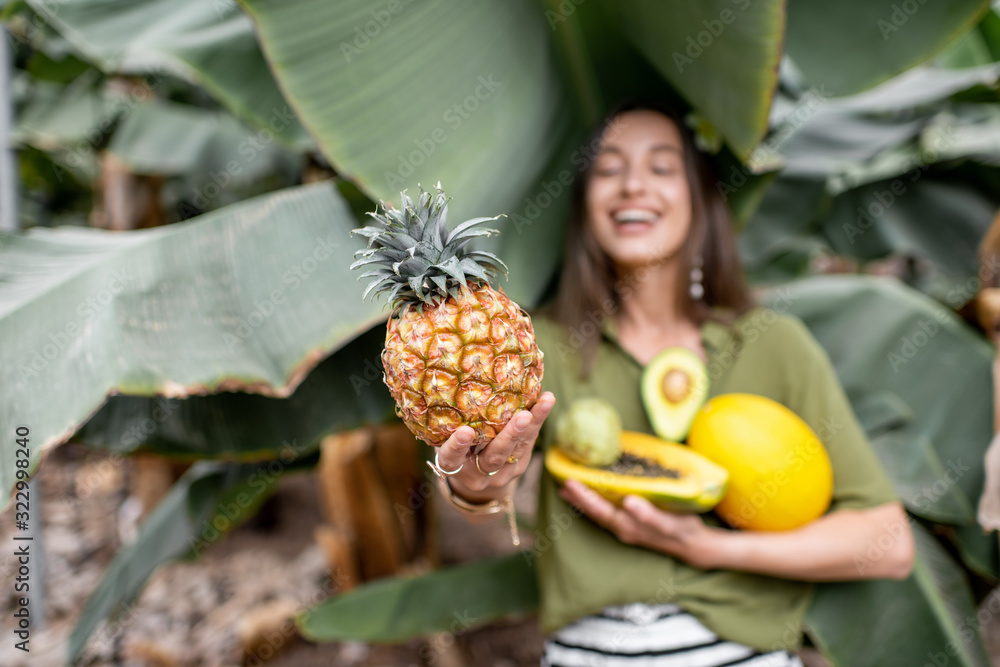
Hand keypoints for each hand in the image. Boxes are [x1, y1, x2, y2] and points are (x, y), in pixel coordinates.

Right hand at [434, 391, 554, 502]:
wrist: (472, 475)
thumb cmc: (454, 447)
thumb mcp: (444, 439)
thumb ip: (447, 423)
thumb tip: (450, 384)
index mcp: (454, 467)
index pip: (451, 459)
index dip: (457, 447)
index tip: (465, 431)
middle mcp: (477, 474)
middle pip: (495, 457)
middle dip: (510, 436)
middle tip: (523, 416)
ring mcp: (500, 474)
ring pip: (518, 450)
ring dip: (533, 425)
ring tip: (545, 401)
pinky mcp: (517, 468)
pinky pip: (528, 445)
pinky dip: (537, 422)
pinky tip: (545, 401)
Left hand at [558, 478, 718, 568]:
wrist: (694, 545)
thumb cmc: (683, 530)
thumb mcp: (669, 522)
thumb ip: (649, 515)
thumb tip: (628, 502)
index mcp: (627, 526)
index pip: (599, 509)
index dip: (583, 495)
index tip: (568, 481)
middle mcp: (622, 528)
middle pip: (593, 511)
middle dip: (577, 497)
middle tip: (560, 480)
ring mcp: (625, 528)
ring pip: (598, 512)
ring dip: (583, 501)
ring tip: (568, 488)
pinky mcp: (631, 524)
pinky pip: (608, 512)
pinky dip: (596, 502)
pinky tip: (594, 494)